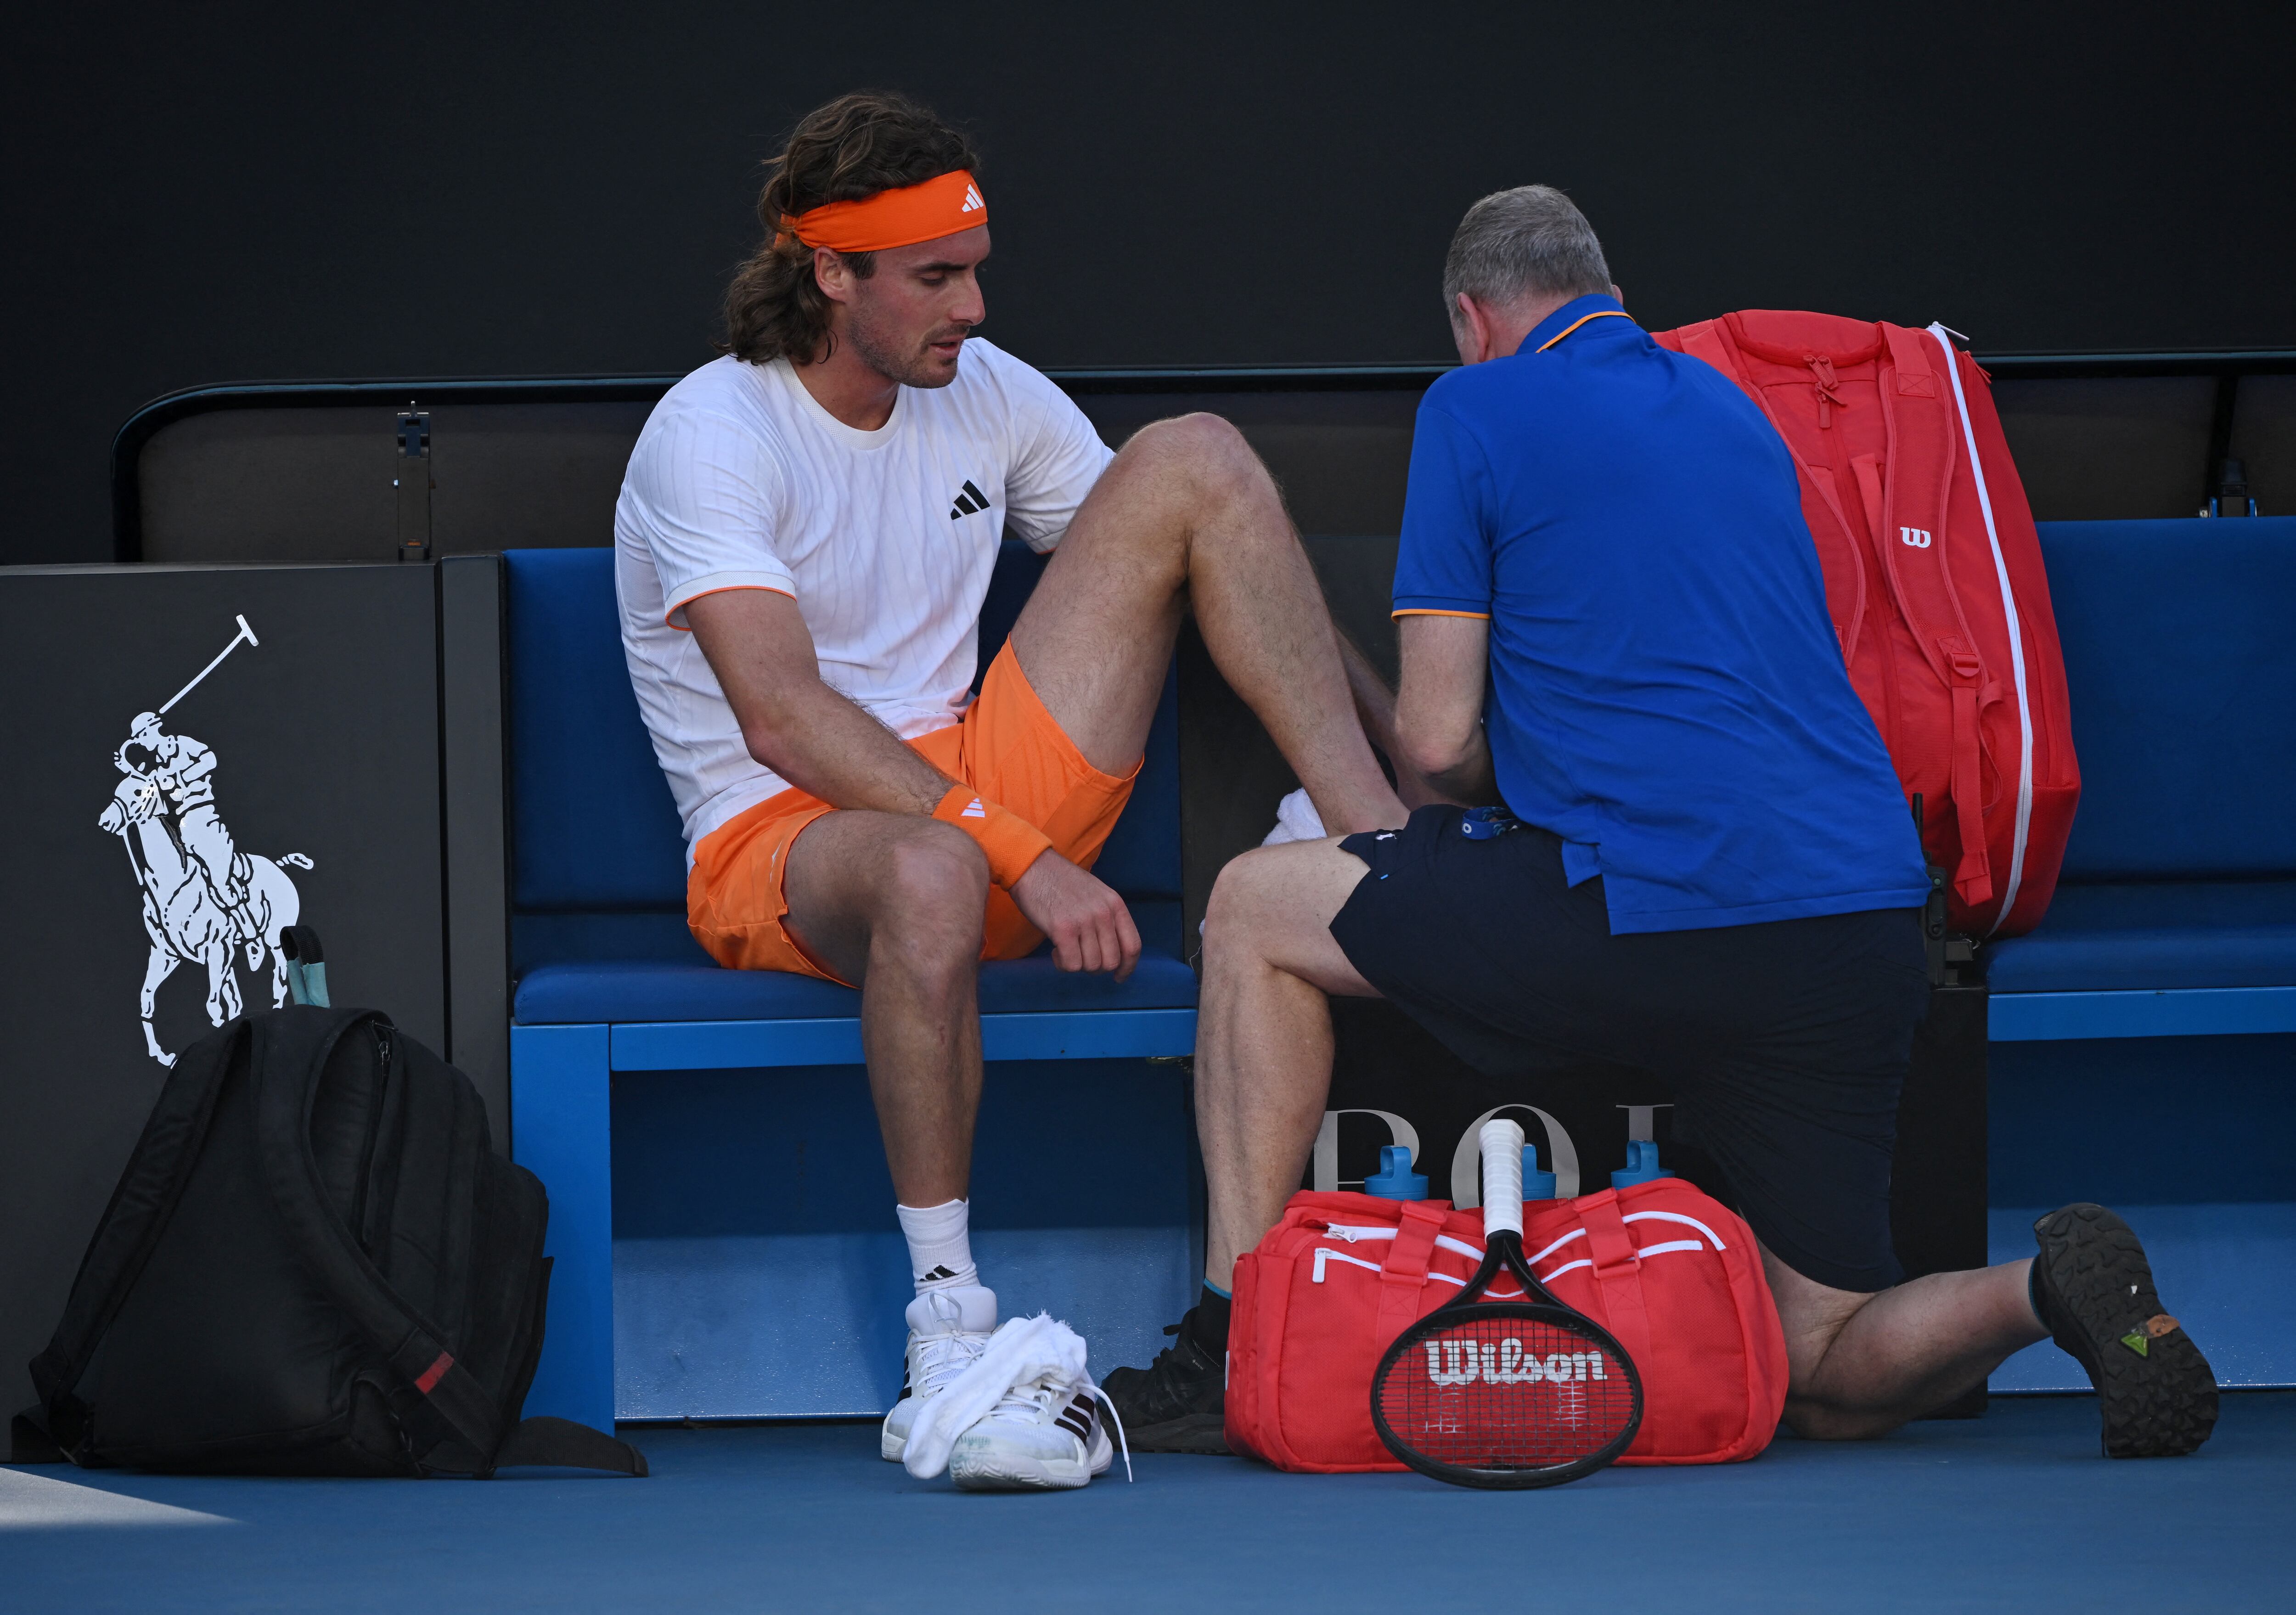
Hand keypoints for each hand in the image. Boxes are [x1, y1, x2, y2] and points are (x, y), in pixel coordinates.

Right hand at [1009, 851, 1139, 980]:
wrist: (1031, 866)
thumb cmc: (1060, 882)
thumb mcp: (1095, 893)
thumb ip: (1107, 917)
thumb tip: (1111, 949)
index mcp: (1115, 904)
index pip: (1132, 945)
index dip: (1127, 967)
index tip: (1119, 977)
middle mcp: (1104, 913)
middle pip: (1111, 961)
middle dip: (1095, 967)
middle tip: (1080, 958)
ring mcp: (1084, 921)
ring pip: (1092, 966)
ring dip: (1077, 964)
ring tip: (1065, 949)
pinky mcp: (1063, 929)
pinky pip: (1072, 964)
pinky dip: (1063, 964)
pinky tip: (1055, 951)